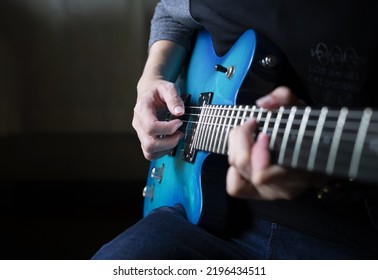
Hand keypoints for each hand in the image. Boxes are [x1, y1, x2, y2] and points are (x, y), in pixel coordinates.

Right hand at [132, 40, 186, 160]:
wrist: (149, 91)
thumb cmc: (158, 90)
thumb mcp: (168, 88)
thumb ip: (174, 98)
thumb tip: (180, 112)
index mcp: (142, 109)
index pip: (151, 127)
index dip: (168, 129)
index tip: (179, 122)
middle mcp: (138, 123)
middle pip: (149, 143)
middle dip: (169, 142)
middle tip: (180, 133)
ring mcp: (140, 132)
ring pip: (149, 151)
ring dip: (166, 148)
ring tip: (176, 138)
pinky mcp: (144, 139)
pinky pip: (150, 153)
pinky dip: (162, 151)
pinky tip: (170, 141)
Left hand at [226, 86, 325, 199]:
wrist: (319, 153)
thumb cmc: (308, 131)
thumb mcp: (300, 108)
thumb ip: (283, 98)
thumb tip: (263, 103)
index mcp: (297, 173)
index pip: (262, 175)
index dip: (257, 151)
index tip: (264, 132)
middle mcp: (282, 188)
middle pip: (245, 168)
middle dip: (242, 140)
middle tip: (251, 124)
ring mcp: (269, 193)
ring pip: (237, 175)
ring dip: (236, 150)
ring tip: (246, 137)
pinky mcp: (258, 194)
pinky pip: (235, 187)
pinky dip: (234, 171)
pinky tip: (243, 155)